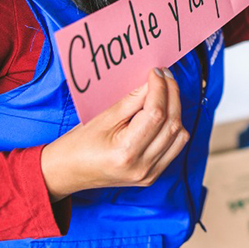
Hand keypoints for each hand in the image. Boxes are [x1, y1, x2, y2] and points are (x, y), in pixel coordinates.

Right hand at [40, 68, 188, 199]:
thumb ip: (131, 100)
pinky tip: (163, 113)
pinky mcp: (153, 175)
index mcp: (125, 152)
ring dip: (176, 110)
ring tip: (164, 92)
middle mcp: (142, 167)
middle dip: (172, 94)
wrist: (69, 172)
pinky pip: (175, 147)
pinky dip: (173, 126)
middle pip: (172, 124)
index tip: (156, 72)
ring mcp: (149, 174)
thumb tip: (153, 81)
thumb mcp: (102, 117)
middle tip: (165, 76)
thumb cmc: (79, 144)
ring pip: (179, 135)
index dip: (160, 89)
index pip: (156, 114)